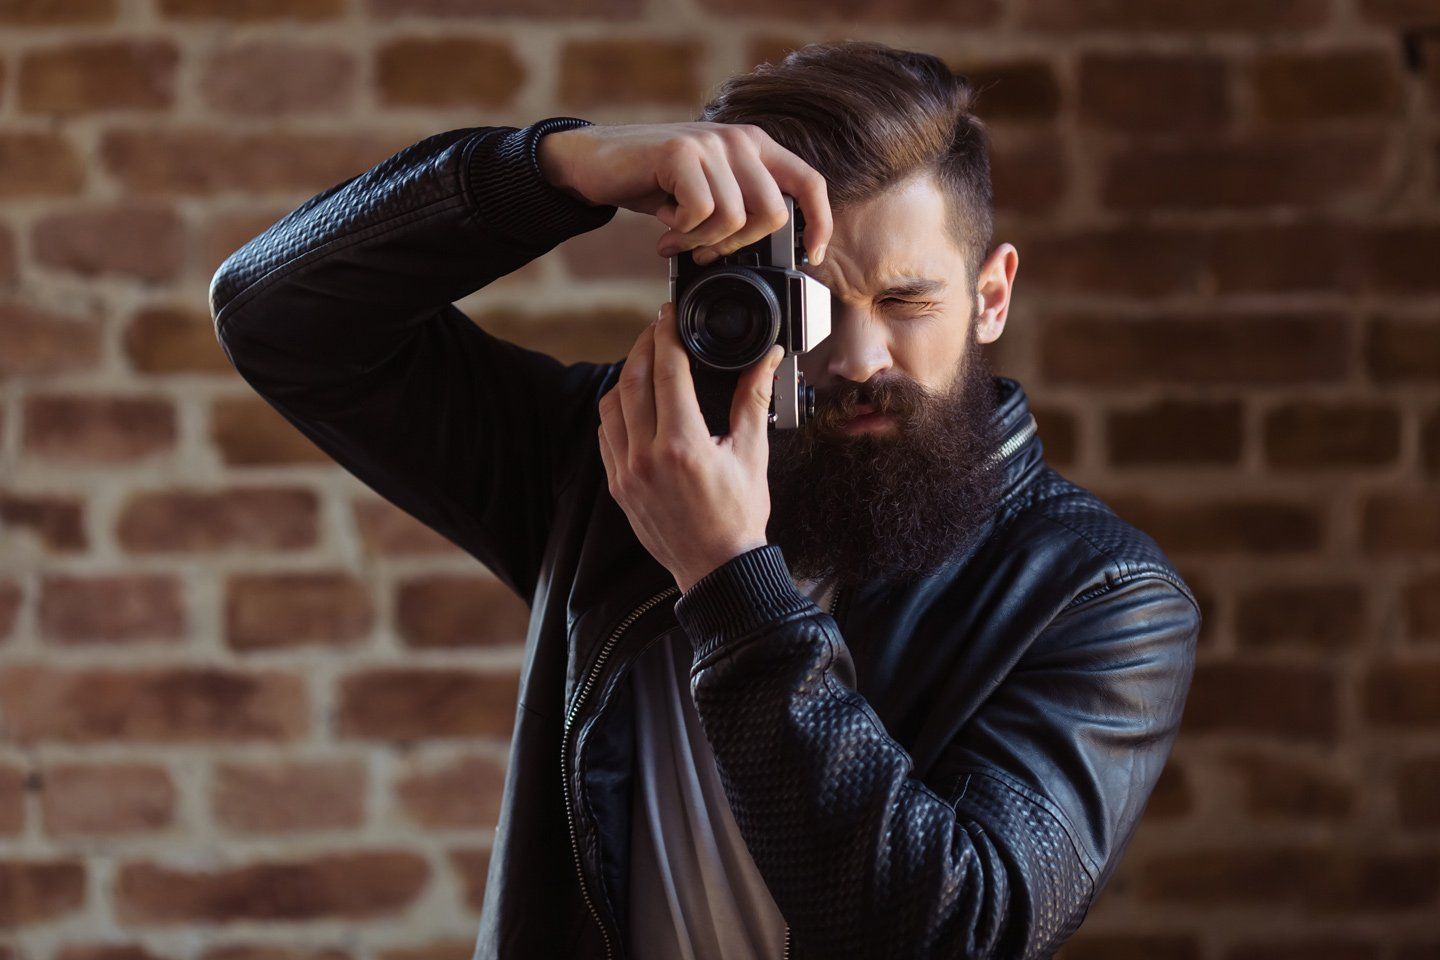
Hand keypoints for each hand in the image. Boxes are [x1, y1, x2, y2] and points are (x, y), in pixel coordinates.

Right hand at [537, 121, 831, 265]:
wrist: (595, 161)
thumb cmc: (655, 183)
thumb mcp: (709, 192)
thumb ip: (743, 208)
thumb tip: (777, 254)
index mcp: (756, 147)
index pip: (809, 183)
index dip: (818, 223)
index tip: (810, 256)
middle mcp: (740, 139)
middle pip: (773, 213)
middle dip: (739, 245)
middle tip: (703, 250)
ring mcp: (711, 142)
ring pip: (735, 218)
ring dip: (701, 239)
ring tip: (676, 234)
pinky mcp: (681, 152)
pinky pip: (701, 212)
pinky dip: (680, 228)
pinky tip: (662, 218)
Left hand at [596, 301, 784, 593]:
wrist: (717, 568)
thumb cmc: (740, 516)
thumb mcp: (752, 453)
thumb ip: (754, 398)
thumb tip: (766, 358)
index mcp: (682, 446)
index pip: (667, 372)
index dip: (667, 335)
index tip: (669, 315)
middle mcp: (646, 457)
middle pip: (632, 380)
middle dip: (644, 346)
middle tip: (657, 328)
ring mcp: (627, 472)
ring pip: (612, 404)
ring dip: (626, 375)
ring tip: (646, 360)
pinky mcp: (617, 486)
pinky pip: (606, 434)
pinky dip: (617, 409)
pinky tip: (635, 400)